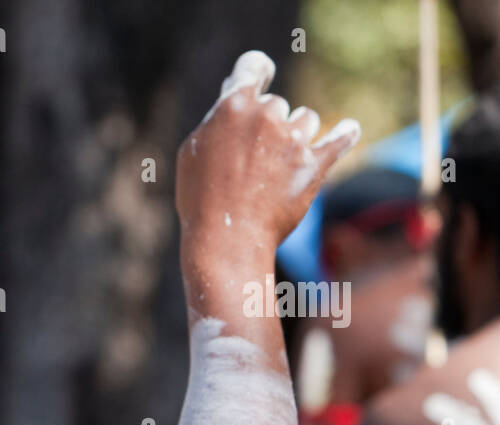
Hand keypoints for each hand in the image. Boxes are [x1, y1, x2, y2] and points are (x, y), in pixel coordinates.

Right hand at [177, 50, 360, 251]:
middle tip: (252, 158)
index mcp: (233, 107)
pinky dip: (345, 134)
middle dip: (267, 125)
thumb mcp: (193, 153)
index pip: (252, 67)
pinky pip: (341, 138)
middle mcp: (266, 115)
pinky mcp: (315, 164)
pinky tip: (349, 131)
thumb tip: (234, 97)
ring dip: (295, 136)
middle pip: (276, 105)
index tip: (263, 75)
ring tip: (277, 167)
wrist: (226, 240)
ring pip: (306, 120)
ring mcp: (294, 139)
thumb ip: (215, 121)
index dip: (257, 70)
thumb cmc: (201, 199)